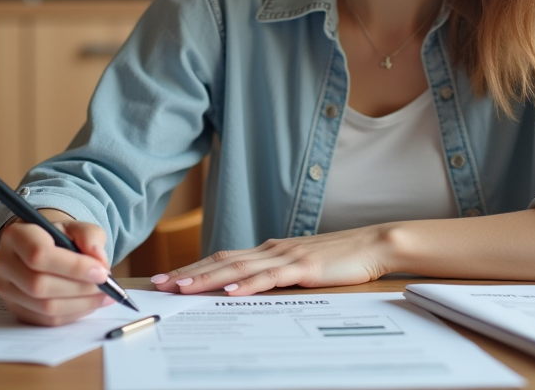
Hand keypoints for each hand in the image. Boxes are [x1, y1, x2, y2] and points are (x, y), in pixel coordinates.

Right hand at [0, 213, 114, 325]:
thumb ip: (90, 236)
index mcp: (15, 236)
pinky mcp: (16, 309)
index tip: (101, 272)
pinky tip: (89, 303)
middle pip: (40, 285)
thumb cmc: (58, 237)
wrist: (39, 248)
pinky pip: (47, 321)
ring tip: (103, 296)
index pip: (39, 255)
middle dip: (80, 288)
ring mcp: (7, 290)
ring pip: (45, 307)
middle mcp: (4, 263)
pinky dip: (73, 314)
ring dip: (81, 304)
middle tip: (106, 286)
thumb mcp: (76, 228)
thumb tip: (99, 260)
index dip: (74, 267)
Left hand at [150, 225, 392, 295]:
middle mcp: (272, 249)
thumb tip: (251, 286)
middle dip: (189, 273)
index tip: (168, 279)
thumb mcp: (302, 265)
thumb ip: (277, 273)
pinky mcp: (304, 266)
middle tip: (159, 285)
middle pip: (222, 261)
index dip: (194, 268)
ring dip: (208, 279)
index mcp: (269, 250)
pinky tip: (230, 291)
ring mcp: (287, 256)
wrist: (374, 243)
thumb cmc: (341, 257)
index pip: (223, 258)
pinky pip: (270, 277)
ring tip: (182, 288)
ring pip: (239, 268)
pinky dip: (248, 284)